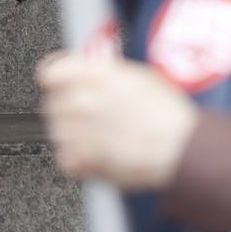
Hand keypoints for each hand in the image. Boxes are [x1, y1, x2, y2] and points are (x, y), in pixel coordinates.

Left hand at [37, 53, 199, 190]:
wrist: (179, 148)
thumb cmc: (169, 114)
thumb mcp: (141, 76)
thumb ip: (106, 73)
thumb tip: (90, 72)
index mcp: (97, 76)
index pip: (51, 72)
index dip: (60, 77)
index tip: (65, 82)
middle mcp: (81, 101)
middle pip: (53, 102)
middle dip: (71, 106)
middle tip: (96, 112)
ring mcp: (76, 132)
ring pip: (58, 129)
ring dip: (75, 131)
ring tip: (105, 133)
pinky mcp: (78, 160)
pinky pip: (66, 155)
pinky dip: (80, 156)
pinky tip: (103, 150)